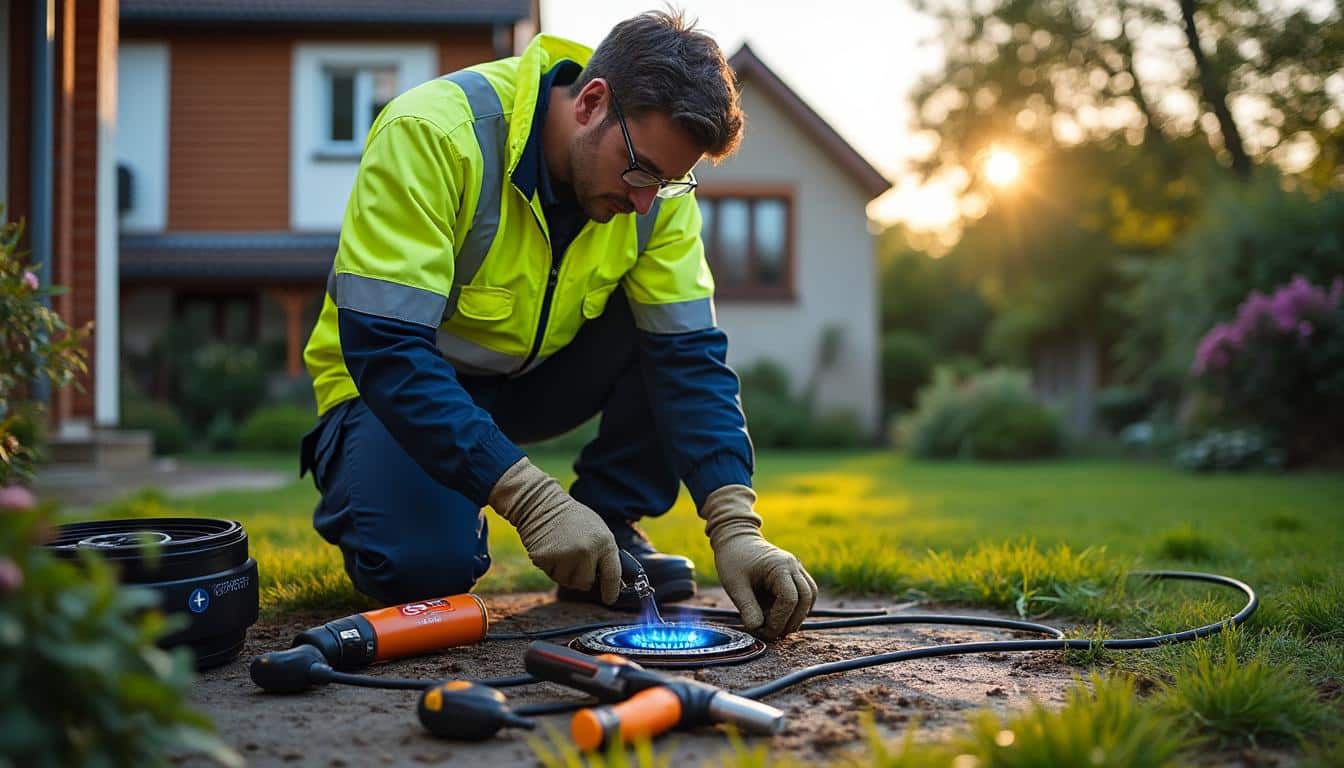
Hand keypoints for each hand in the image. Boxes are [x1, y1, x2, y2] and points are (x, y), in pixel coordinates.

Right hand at [488, 457, 621, 602]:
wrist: (542, 504)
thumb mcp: (597, 530)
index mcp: (604, 542)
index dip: (611, 591)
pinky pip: (550, 574)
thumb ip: (605, 553)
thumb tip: (612, 580)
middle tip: (574, 559)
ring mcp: (566, 555)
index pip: (612, 574)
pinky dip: (549, 566)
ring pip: (567, 581)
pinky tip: (550, 548)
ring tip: (562, 549)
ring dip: (564, 572)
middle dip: (581, 576)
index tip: (610, 599)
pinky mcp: (546, 558)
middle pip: (586, 583)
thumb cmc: (572, 518)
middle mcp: (587, 550)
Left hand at [700, 485, 816, 638]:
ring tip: (779, 627)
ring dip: (798, 615)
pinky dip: (797, 607)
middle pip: (806, 598)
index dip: (779, 619)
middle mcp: (793, 566)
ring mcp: (796, 568)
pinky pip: (805, 593)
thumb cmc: (733, 560)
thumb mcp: (735, 586)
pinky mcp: (794, 573)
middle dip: (792, 620)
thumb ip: (747, 608)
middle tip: (774, 634)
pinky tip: (781, 616)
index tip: (765, 630)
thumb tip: (757, 629)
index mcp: (779, 566)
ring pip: (810, 596)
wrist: (735, 539)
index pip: (789, 599)